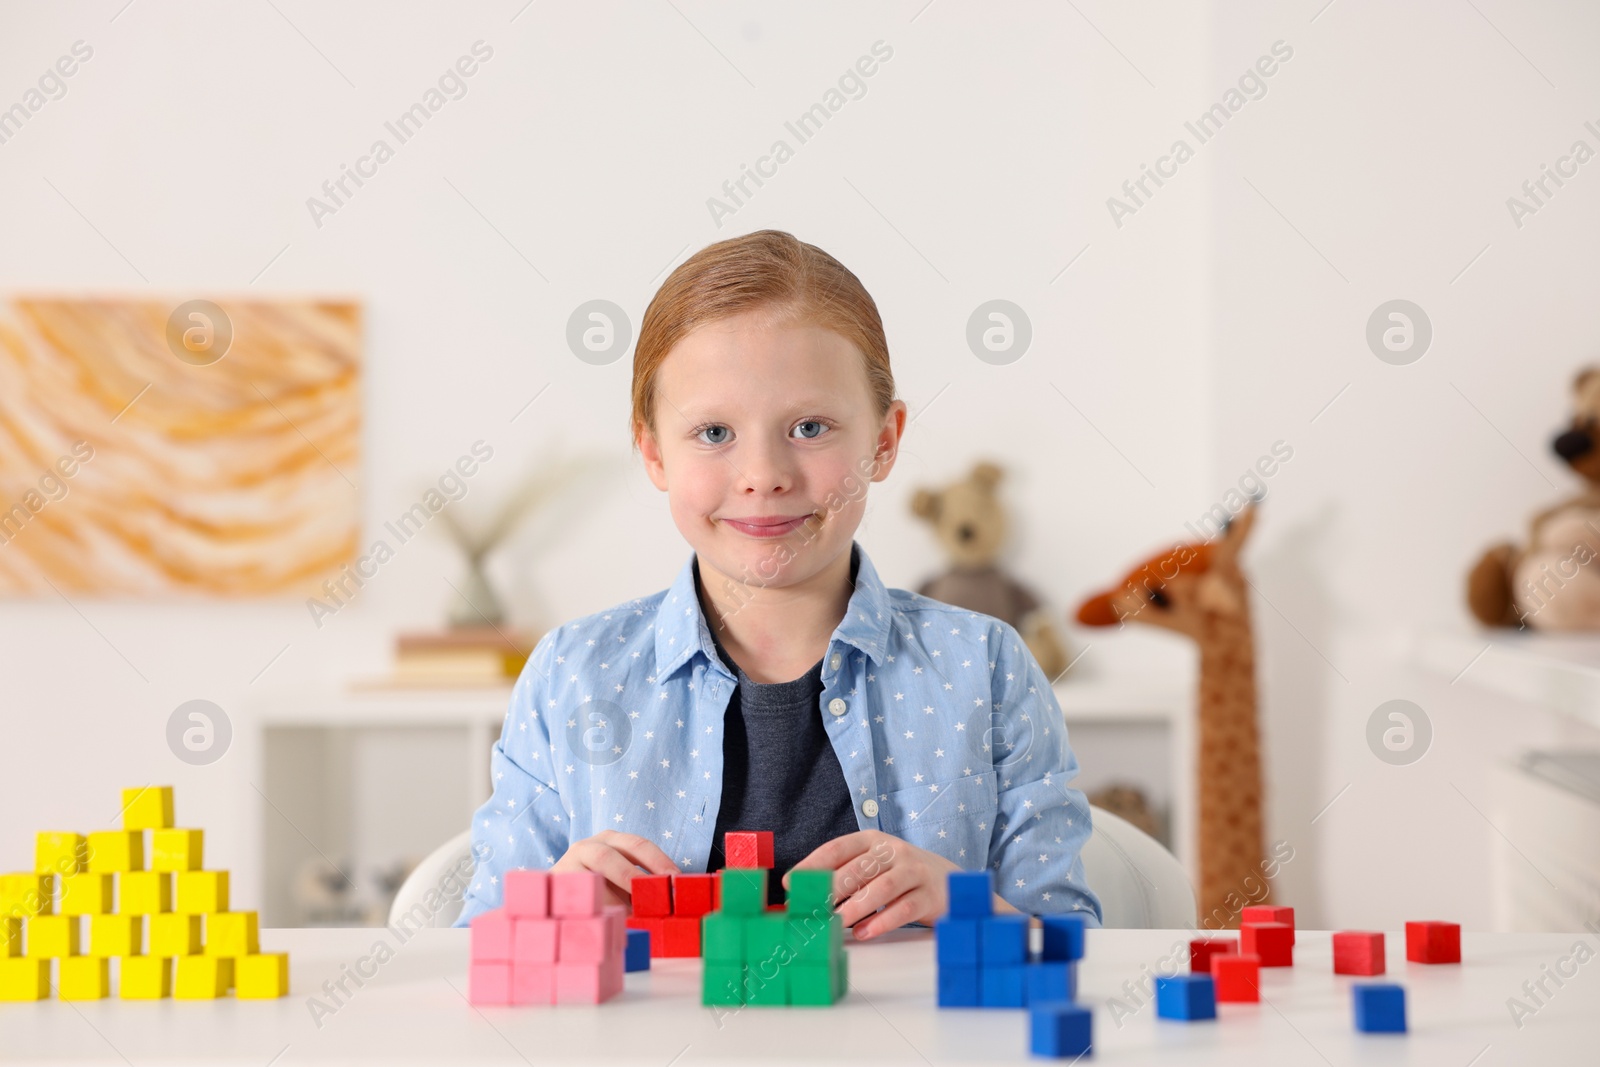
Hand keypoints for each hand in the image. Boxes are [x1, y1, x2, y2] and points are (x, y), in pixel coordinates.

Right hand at [550, 831, 679, 909]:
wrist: (554, 894)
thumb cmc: (599, 888)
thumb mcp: (621, 882)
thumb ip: (642, 888)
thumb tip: (673, 904)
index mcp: (612, 841)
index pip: (638, 845)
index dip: (659, 861)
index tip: (676, 881)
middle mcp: (588, 846)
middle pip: (609, 856)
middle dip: (631, 877)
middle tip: (649, 898)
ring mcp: (567, 863)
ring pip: (589, 879)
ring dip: (610, 900)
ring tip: (628, 919)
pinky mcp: (554, 883)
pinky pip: (574, 896)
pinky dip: (591, 911)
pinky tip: (603, 925)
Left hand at [784, 830, 966, 940]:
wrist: (950, 882)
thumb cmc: (901, 875)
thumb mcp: (874, 866)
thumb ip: (845, 875)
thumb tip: (803, 894)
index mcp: (873, 841)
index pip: (837, 848)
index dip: (812, 865)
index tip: (791, 884)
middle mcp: (893, 851)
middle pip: (858, 868)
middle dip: (831, 889)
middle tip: (811, 909)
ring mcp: (914, 871)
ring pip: (882, 888)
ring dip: (856, 907)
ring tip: (835, 923)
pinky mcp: (929, 895)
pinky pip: (904, 908)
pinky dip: (882, 922)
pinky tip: (864, 933)